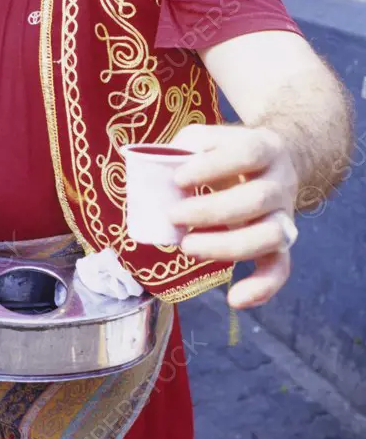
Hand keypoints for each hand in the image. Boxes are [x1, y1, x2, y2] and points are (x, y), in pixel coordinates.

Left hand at [169, 124, 298, 309]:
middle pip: (257, 198)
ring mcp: (284, 214)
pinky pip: (280, 268)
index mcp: (265, 147)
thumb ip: (184, 149)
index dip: (214, 166)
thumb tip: (154, 170)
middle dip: (211, 211)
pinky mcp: (281, 244)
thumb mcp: (208, 139)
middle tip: (173, 216)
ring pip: (271, 235)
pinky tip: (235, 299)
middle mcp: (281, 182)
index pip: (248, 153)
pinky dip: (263, 287)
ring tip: (188, 247)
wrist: (273, 161)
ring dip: (228, 246)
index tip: (178, 179)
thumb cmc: (226, 152)